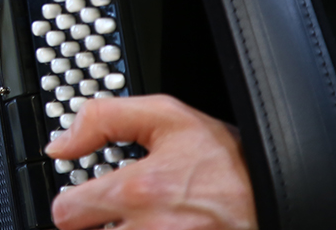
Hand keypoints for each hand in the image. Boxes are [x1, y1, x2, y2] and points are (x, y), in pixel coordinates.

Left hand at [45, 94, 255, 229]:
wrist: (276, 193)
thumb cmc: (227, 161)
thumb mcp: (167, 116)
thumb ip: (103, 119)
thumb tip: (60, 145)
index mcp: (138, 191)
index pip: (66, 212)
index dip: (71, 201)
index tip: (84, 197)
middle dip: (91, 226)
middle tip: (109, 215)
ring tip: (134, 224)